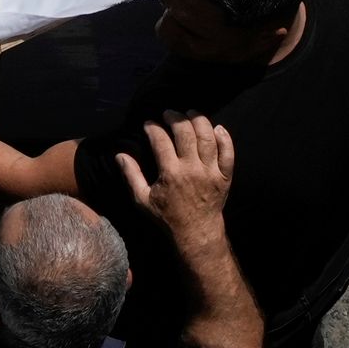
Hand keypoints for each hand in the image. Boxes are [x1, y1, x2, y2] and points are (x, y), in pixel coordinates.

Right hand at [115, 112, 236, 241]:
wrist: (196, 233)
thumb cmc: (167, 217)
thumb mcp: (143, 199)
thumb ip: (131, 175)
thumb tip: (119, 155)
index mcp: (171, 174)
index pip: (160, 140)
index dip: (153, 127)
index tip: (148, 123)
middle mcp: (192, 170)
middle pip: (186, 133)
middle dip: (175, 118)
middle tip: (168, 114)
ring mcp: (211, 172)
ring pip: (208, 138)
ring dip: (199, 121)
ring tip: (190, 113)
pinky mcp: (225, 177)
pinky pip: (228, 153)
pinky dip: (225, 138)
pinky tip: (217, 128)